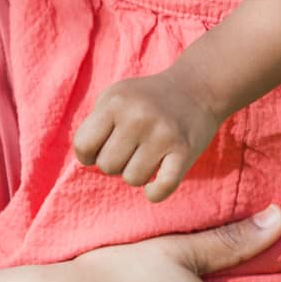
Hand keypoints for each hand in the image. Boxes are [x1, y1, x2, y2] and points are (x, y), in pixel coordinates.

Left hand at [72, 55, 220, 202]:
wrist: (197, 88)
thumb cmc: (147, 99)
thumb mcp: (116, 97)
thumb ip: (95, 125)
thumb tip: (85, 159)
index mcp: (115, 102)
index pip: (83, 145)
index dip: (89, 154)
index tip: (103, 148)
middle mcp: (137, 116)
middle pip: (107, 166)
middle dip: (116, 162)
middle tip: (131, 149)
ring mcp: (162, 134)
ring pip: (132, 179)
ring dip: (138, 173)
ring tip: (148, 155)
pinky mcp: (185, 151)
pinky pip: (161, 188)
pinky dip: (155, 193)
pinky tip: (156, 184)